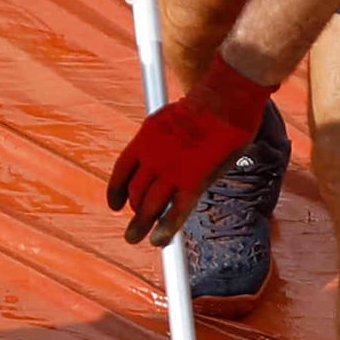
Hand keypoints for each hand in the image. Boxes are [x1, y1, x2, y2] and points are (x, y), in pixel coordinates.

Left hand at [107, 60, 270, 240]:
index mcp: (145, 137)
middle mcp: (152, 156)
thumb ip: (170, 142)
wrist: (224, 99)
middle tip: (133, 227)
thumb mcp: (176, 119)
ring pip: (149, 205)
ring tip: (134, 238)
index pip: (122, 170)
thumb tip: (176, 157)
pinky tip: (158, 241)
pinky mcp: (192, 181)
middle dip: (134, 211)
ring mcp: (171, 170)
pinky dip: (166, 228)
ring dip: (141, 224)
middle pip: (135, 191)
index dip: (116, 191)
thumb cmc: (210, 104)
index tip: (115, 205)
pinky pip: (175, 211)